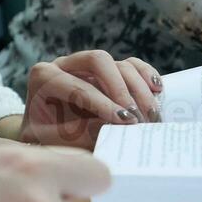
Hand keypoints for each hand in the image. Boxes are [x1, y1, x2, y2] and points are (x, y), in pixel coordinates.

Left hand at [19, 51, 161, 149]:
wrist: (52, 138)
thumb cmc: (49, 139)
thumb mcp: (55, 140)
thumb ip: (78, 133)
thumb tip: (114, 123)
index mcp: (43, 76)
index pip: (75, 84)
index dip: (102, 103)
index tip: (124, 122)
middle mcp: (66, 64)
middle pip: (98, 60)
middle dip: (121, 89)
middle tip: (136, 118)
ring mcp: (90, 65)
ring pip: (120, 64)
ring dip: (139, 90)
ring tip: (150, 117)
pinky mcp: (110, 70)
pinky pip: (133, 64)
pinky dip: (147, 74)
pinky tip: (158, 91)